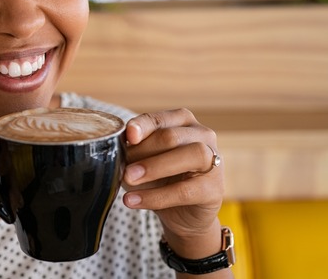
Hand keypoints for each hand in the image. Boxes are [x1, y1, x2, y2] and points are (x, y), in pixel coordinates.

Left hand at [122, 109, 223, 247]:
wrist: (180, 213)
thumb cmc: (160, 178)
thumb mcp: (142, 160)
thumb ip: (133, 151)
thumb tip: (117, 150)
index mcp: (181, 122)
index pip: (159, 119)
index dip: (142, 126)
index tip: (129, 135)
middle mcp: (202, 135)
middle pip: (172, 136)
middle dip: (144, 151)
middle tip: (123, 168)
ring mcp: (213, 161)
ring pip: (190, 155)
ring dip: (154, 168)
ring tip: (128, 180)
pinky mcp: (214, 189)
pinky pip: (186, 190)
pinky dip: (157, 196)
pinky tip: (135, 201)